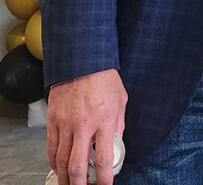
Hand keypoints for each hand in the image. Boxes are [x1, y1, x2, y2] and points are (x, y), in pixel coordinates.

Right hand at [47, 69, 126, 184]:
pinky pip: (51, 149)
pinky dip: (54, 163)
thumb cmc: (104, 79)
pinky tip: (60, 169)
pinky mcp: (53, 121)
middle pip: (78, 167)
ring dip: (65, 179)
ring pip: (62, 162)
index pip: (104, 158)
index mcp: (104, 120)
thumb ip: (118, 127)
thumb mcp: (121, 101)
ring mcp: (66, 124)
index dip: (104, 179)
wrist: (82, 60)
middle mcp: (84, 125)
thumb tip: (116, 150)